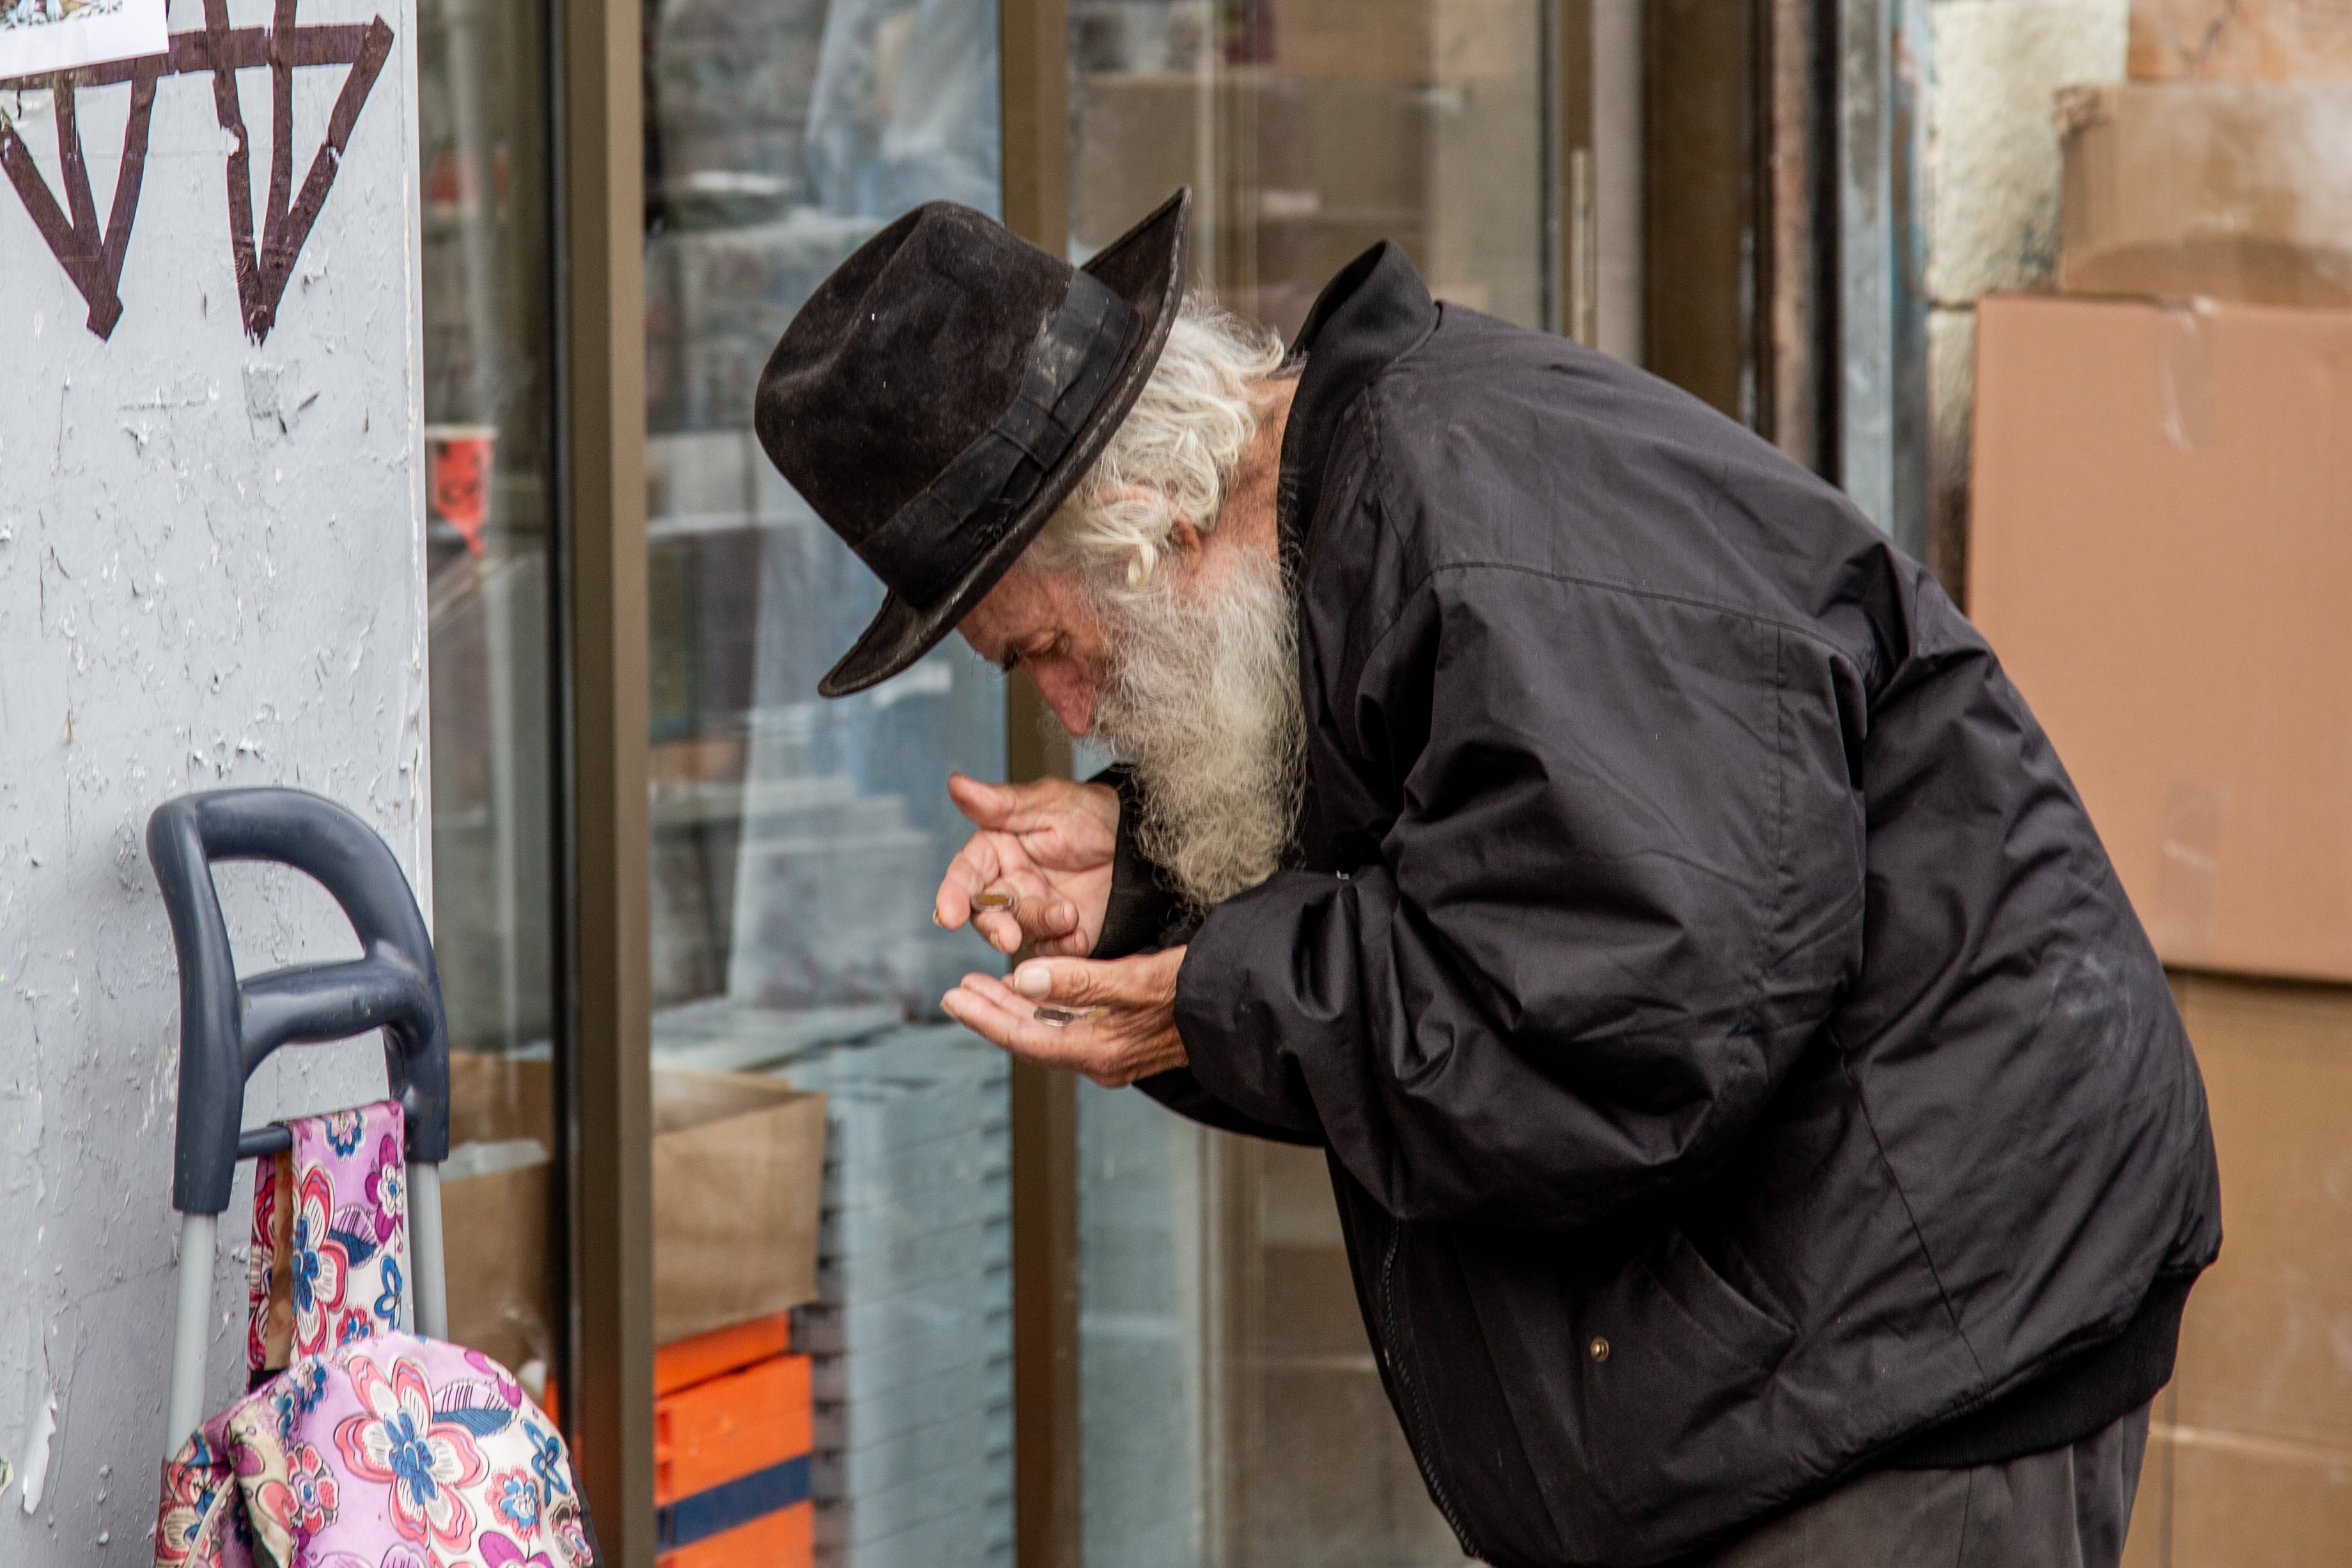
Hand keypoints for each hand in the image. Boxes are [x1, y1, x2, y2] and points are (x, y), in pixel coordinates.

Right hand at [934, 774, 1117, 956]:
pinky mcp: (1058, 934)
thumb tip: (957, 784)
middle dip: (995, 928)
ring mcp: (1033, 911)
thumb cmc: (1092, 814)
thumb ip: (1002, 804)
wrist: (1137, 843)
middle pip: (985, 915)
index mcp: (996, 850)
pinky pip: (1051, 950)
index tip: (949, 915)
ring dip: (1041, 927)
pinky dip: (1063, 947)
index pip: (965, 875)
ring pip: (1020, 933)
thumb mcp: (1050, 803)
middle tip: (1010, 937)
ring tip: (1070, 914)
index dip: (952, 896)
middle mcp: (1009, 885)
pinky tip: (1080, 933)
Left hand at [940, 949, 1187, 1087]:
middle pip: (1030, 1036)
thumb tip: (1022, 978)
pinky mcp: (1124, 1039)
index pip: (1024, 1036)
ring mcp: (1113, 1052)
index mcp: (1098, 1050)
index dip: (985, 1017)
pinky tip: (1035, 990)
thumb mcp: (1135, 979)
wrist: (1241, 1007)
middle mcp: (1100, 1058)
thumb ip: (1079, 980)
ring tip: (983, 986)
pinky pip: (1069, 1026)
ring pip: (1048, 1030)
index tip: (954, 997)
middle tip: (957, 990)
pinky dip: (1045, 1007)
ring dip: (1014, 1008)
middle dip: (992, 1012)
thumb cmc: (1193, 990)